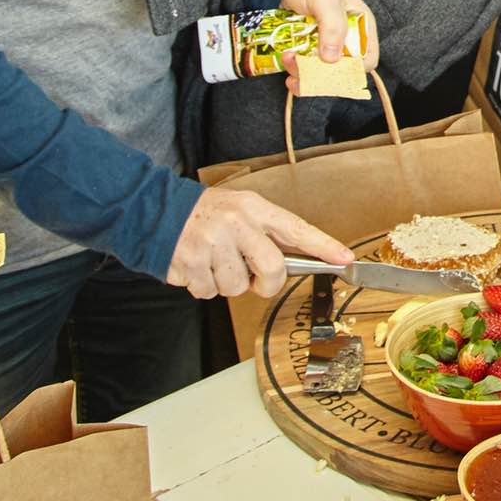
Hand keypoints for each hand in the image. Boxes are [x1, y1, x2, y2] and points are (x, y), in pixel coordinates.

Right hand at [166, 189, 353, 299]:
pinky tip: (197, 266)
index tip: (345, 258)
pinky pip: (207, 292)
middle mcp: (234, 223)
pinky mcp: (189, 262)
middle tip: (254, 278)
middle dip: (266, 283)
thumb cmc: (208, 214)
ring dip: (227, 284)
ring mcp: (210, 243)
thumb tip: (304, 260)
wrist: (155, 209)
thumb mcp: (242, 209)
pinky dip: (203, 286)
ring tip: (215, 262)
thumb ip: (269, 233)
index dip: (323, 246)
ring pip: (236, 287)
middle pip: (272, 269)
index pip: (296, 228)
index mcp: (253, 208)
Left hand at [279, 0, 377, 95]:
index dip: (353, 69)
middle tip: (302, 66)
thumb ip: (333, 25)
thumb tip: (332, 58)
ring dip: (304, 74)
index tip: (331, 67)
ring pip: (322, 75)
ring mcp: (327, 50)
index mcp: (361, 29)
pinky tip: (288, 66)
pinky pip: (307, 72)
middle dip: (322, 74)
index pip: (367, 60)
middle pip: (342, 72)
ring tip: (289, 60)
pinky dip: (297, 73)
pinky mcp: (310, 54)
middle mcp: (347, 43)